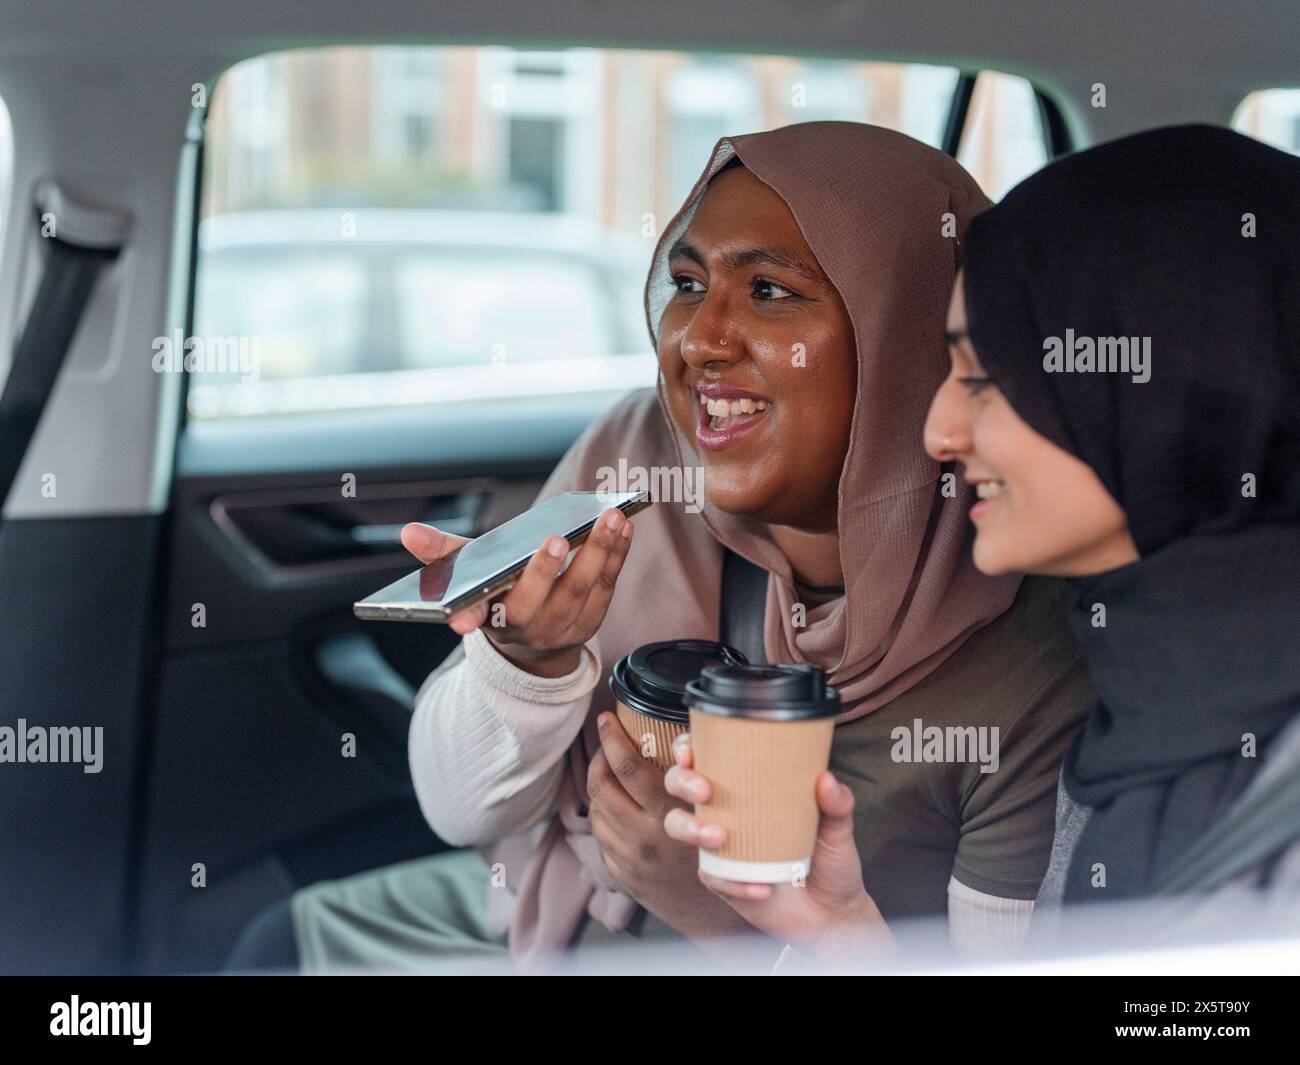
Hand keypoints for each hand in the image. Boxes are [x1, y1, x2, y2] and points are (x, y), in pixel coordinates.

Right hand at [401, 507, 633, 678]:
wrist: (533, 641)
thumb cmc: (498, 595)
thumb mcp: (468, 577)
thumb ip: (440, 554)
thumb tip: (408, 533)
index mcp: (491, 617)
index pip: (475, 619)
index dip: (466, 619)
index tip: (460, 620)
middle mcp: (528, 628)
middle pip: (539, 602)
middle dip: (546, 571)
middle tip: (556, 538)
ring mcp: (563, 627)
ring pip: (582, 591)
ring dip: (598, 553)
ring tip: (609, 518)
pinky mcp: (591, 620)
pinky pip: (607, 586)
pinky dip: (616, 556)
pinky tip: (623, 528)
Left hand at [586, 713, 753, 940]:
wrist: (720, 918)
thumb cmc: (729, 859)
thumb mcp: (720, 816)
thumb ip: (700, 782)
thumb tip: (683, 742)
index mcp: (668, 818)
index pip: (627, 768)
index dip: (612, 738)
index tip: (606, 718)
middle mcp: (643, 838)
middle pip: (601, 785)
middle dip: (600, 755)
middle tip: (607, 739)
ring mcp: (628, 859)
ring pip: (596, 808)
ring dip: (599, 783)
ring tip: (610, 768)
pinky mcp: (622, 874)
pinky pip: (601, 835)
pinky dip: (604, 813)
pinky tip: (617, 804)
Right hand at [663, 734, 895, 964]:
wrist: (831, 914)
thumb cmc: (830, 862)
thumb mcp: (838, 829)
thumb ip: (837, 803)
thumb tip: (826, 780)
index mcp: (746, 788)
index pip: (706, 757)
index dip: (687, 748)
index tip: (691, 749)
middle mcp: (725, 811)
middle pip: (678, 785)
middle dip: (682, 781)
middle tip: (704, 791)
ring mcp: (718, 846)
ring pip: (678, 826)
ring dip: (690, 828)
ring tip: (719, 837)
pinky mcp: (721, 880)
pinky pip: (711, 876)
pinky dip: (734, 882)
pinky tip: (761, 887)